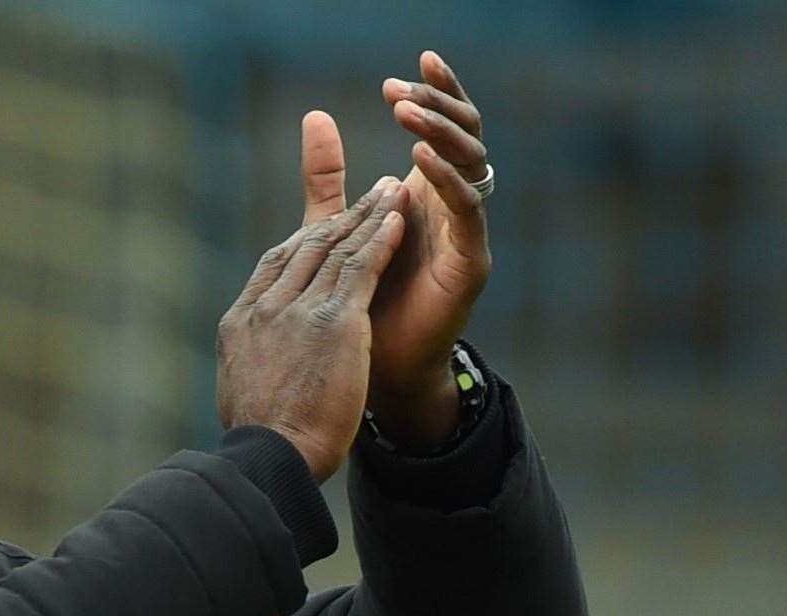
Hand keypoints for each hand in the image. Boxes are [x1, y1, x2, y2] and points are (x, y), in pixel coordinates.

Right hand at [217, 180, 408, 482]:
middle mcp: (267, 308)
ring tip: (392, 193)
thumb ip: (252, 365)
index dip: (304, 241)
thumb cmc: (260, 441)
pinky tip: (399, 219)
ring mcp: (298, 311)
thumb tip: (254, 369)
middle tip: (371, 194)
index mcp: (241, 323)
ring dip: (369, 216)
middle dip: (342, 217)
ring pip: (337, 250)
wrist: (271, 455)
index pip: (275, 266)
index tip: (327, 226)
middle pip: (306, 248)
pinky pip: (361, 268)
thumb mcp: (241, 391)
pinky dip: (381, 239)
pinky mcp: (335, 322)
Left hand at [300, 51, 491, 443]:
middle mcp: (452, 207)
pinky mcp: (469, 263)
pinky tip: (417, 162)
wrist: (373, 373)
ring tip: (407, 113)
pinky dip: (446, 182)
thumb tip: (314, 115)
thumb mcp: (336, 227)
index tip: (401, 71)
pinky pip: (467, 211)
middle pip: (466, 135)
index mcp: (427, 193)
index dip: (432, 95)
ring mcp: (466, 233)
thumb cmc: (359, 304)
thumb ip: (328, 177)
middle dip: (438, 106)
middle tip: (403, 89)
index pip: (444, 127)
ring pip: (472, 165)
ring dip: (440, 134)